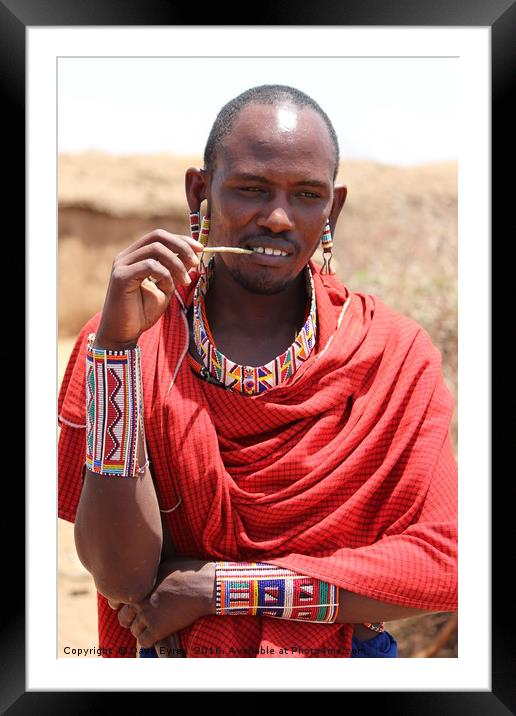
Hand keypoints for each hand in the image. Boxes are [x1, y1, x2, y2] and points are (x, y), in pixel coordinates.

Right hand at [95, 229, 203, 347]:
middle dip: (181, 246)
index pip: (160, 236)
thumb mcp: (166, 288)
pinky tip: (168, 289)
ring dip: (177, 264)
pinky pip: (150, 265)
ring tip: (185, 282)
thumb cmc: (142, 313)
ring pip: (156, 249)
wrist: (123, 334)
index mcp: (135, 256)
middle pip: (157, 236)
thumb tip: (193, 254)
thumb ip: (175, 270)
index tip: (200, 249)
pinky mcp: (121, 277)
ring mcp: (122, 265)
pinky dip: (165, 275)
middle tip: (196, 262)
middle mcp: (126, 256)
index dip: (182, 240)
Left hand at [111, 558, 215, 648]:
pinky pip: (143, 641)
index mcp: (139, 585)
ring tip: (153, 627)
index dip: (126, 606)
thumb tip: (147, 576)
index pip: (119, 601)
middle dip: (131, 620)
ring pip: (133, 631)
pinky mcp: (157, 628)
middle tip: (143, 620)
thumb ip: (151, 575)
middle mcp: (139, 600)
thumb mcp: (164, 565)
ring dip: (142, 630)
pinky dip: (148, 640)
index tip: (134, 608)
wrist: (204, 586)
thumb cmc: (189, 573)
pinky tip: (158, 635)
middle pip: (123, 618)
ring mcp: (147, 615)